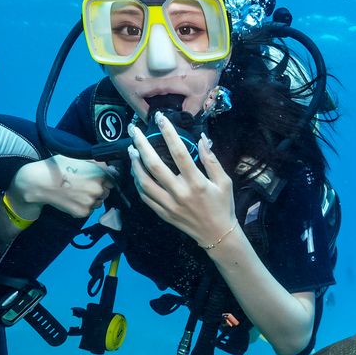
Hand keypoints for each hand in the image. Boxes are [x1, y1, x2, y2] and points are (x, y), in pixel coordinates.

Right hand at [10, 155, 115, 218]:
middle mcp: (98, 189)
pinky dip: (84, 206)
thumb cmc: (58, 167)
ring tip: (77, 192)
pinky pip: (89, 209)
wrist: (40, 183)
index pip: (113, 179)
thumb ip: (97, 163)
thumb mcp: (79, 158)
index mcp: (100, 174)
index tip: (97, 179)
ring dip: (93, 198)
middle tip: (84, 185)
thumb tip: (111, 168)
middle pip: (106, 191)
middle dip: (99, 189)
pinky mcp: (83, 212)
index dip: (105, 179)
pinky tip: (73, 199)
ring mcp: (91, 202)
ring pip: (99, 202)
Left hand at [127, 114, 236, 247]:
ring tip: (131, 150)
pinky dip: (138, 182)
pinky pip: (145, 196)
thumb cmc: (223, 206)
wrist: (217, 235)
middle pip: (154, 165)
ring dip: (135, 164)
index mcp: (196, 183)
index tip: (160, 119)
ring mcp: (169, 205)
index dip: (168, 134)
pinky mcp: (163, 213)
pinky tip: (136, 172)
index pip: (179, 153)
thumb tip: (202, 138)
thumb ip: (211, 160)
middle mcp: (180, 193)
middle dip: (141, 145)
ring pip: (144, 181)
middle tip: (133, 130)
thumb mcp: (224, 182)